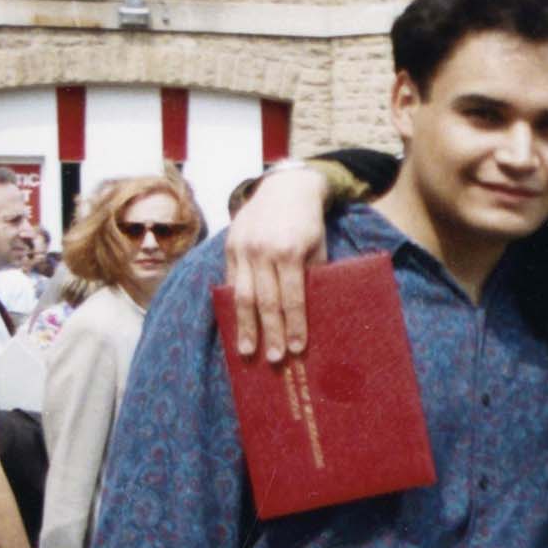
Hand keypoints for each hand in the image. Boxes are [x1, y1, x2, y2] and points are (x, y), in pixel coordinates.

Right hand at [222, 166, 329, 362]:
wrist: (284, 189)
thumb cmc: (308, 223)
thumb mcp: (318, 246)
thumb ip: (313, 275)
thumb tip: (312, 313)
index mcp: (289, 251)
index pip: (292, 297)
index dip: (295, 325)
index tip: (298, 349)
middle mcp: (262, 251)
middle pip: (265, 301)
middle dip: (270, 333)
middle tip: (275, 359)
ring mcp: (242, 249)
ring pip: (242, 295)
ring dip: (245, 326)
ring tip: (247, 351)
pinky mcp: (230, 247)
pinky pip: (231, 282)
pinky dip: (234, 305)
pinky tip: (237, 324)